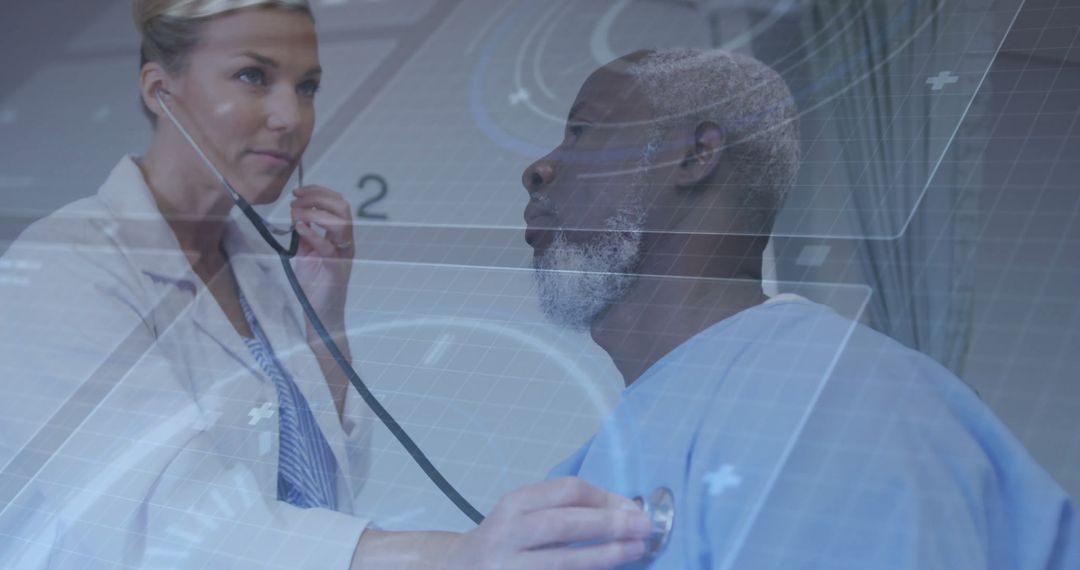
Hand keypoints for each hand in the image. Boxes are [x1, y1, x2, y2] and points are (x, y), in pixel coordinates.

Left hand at [290, 185, 354, 332]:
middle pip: (342, 207)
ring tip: (295, 213)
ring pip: (340, 222)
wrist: (321, 314)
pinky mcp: (336, 269)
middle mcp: (346, 243)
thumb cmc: (315, 285)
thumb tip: (296, 213)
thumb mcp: (307, 254)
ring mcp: (343, 255)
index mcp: (341, 237)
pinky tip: (298, 227)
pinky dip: (311, 232)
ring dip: (314, 212)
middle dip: (318, 197)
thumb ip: (305, 234)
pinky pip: (327, 246)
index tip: (298, 191)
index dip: (320, 192)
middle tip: (295, 199)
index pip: (338, 204)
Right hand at [352, 478, 649, 569]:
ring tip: (636, 550)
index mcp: (514, 504)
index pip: (566, 491)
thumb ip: (560, 510)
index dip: (604, 498)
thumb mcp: (522, 515)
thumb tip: (622, 511)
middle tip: (643, 525)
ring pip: (563, 561)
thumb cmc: (502, 544)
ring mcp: (508, 566)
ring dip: (605, 555)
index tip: (632, 508)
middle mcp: (507, 533)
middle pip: (565, 523)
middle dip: (609, 524)